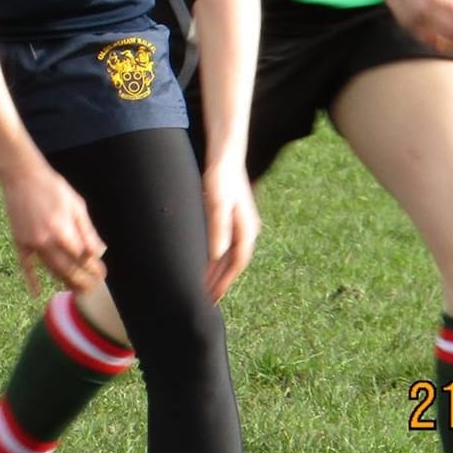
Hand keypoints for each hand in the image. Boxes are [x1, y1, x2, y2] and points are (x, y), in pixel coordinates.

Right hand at [0, 155, 106, 295]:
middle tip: (92, 288)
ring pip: (51, 269)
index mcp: (63, 230)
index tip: (102, 274)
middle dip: (82, 280)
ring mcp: (32, 243)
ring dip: (64, 282)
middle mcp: (47, 240)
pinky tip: (36, 292)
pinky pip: (26, 265)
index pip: (83, 258)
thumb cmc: (52, 187)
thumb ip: (87, 230)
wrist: (22, 176)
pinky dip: (31, 279)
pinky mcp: (20, 241)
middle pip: (68, 269)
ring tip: (76, 291)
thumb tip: (99, 251)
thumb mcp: (76, 205)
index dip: (94, 268)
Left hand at [201, 161, 260, 301]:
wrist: (226, 154)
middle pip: (234, 262)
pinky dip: (217, 256)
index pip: (236, 264)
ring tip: (205, 286)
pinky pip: (226, 244)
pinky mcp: (233, 216)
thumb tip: (217, 255)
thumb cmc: (221, 177)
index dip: (224, 282)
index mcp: (246, 230)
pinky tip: (207, 261)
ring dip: (219, 270)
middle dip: (221, 281)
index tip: (212, 298)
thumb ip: (218, 229)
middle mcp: (247, 229)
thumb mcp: (217, 203)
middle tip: (206, 299)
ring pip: (230, 254)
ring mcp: (241, 223)